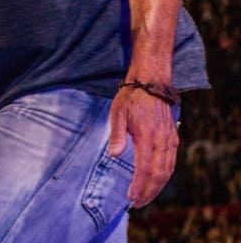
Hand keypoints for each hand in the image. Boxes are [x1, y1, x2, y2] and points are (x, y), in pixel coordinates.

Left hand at [107, 85, 178, 206]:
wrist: (151, 82)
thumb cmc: (130, 97)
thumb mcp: (117, 113)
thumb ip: (117, 135)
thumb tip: (114, 155)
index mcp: (147, 137)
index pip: (145, 169)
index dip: (139, 186)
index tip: (131, 197)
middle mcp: (162, 141)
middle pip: (159, 175)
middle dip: (149, 192)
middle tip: (138, 203)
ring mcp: (170, 140)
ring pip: (167, 171)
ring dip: (157, 187)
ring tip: (145, 197)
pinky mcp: (173, 138)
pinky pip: (171, 162)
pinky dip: (164, 176)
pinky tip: (155, 182)